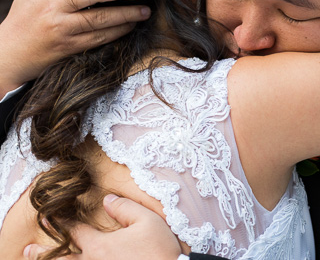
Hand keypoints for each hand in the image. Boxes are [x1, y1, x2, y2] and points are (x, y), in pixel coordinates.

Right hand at [0, 0, 149, 91]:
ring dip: (127, 15)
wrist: (10, 56)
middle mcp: (54, 8)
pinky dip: (119, 31)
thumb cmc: (23, 18)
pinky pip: (100, 38)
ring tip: (145, 10)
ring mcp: (64, 28)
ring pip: (100, 19)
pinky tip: (132, 24)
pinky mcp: (71, 46)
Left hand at [24, 194, 181, 259]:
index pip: (75, 230)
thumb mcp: (147, 220)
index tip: (48, 215)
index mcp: (100, 245)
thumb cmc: (159, 250)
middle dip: (43, 252)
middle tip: (27, 250)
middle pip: (62, 258)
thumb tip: (107, 199)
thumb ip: (124, 207)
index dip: (61, 222)